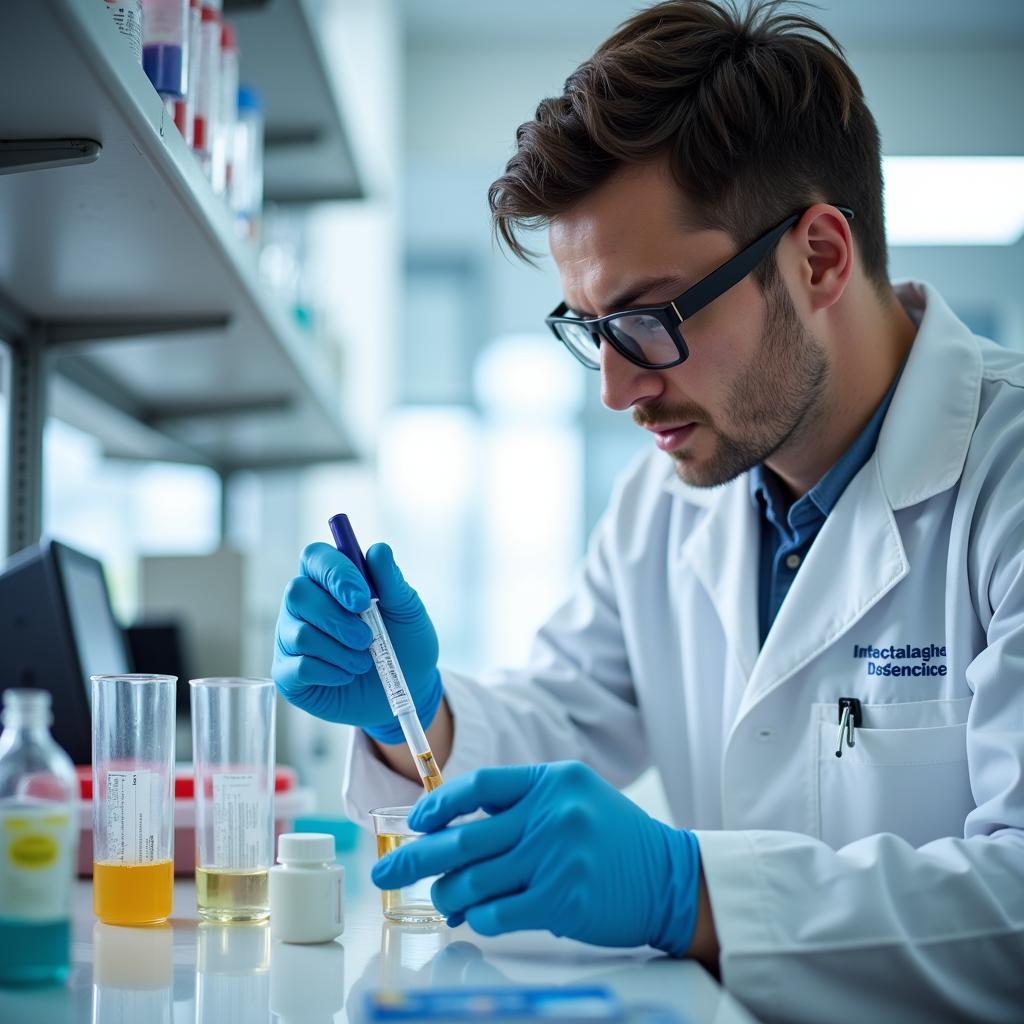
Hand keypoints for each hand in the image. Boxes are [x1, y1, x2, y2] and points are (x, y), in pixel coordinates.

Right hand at [273, 541, 442, 741]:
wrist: (406, 689)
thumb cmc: (405, 642)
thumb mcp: (407, 610)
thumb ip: (391, 581)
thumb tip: (378, 550)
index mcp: (329, 580)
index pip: (315, 557)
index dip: (335, 572)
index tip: (362, 598)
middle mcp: (303, 605)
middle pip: (297, 592)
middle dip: (336, 618)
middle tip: (366, 638)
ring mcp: (290, 638)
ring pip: (300, 634)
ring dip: (340, 651)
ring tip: (364, 662)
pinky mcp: (288, 673)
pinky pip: (299, 667)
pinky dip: (331, 672)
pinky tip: (347, 675)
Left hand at [371, 762, 700, 954]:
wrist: (671, 879)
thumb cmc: (615, 840)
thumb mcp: (574, 800)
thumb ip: (521, 809)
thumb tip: (454, 836)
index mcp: (552, 781)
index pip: (480, 785)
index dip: (439, 803)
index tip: (416, 820)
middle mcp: (552, 813)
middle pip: (463, 837)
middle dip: (415, 856)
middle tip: (385, 870)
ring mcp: (556, 856)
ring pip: (472, 880)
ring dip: (446, 895)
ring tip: (442, 902)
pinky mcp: (561, 899)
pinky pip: (496, 912)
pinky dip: (478, 918)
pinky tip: (477, 918)